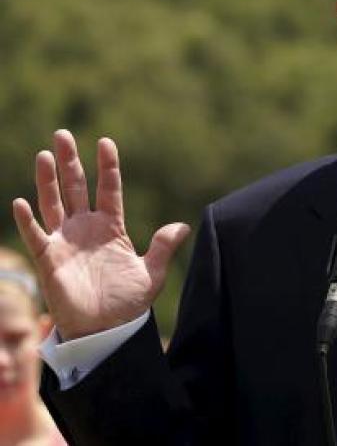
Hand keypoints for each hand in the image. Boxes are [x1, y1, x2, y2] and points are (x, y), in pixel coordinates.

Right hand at [11, 130, 189, 339]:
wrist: (107, 331)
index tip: (106, 141)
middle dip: (70, 161)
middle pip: (76, 187)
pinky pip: (36, 236)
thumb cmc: (127, 304)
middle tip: (63, 134)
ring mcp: (66, 242)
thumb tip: (184, 226)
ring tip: (44, 154)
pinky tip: (22, 202)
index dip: (107, 166)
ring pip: (54, 203)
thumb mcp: (152, 273)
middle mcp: (86, 229)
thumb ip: (164, 247)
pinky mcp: (49, 260)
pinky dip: (28, 220)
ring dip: (48, 180)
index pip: (109, 189)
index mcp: (111, 228)